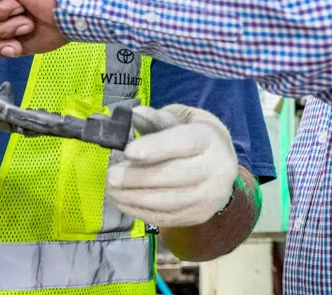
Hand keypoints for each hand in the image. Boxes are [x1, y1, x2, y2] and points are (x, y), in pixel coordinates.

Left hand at [106, 104, 238, 227]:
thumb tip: (134, 114)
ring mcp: (209, 197)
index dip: (155, 148)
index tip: (128, 152)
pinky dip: (140, 211)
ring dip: (134, 198)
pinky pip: (166, 217)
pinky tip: (123, 201)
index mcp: (209, 139)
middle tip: (110, 176)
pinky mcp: (198, 215)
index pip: (183, 143)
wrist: (221, 166)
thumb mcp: (181, 120)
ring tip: (111, 190)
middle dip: (138, 177)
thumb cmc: (194, 137)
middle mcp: (216, 169)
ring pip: (168, 201)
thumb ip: (157, 119)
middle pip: (174, 175)